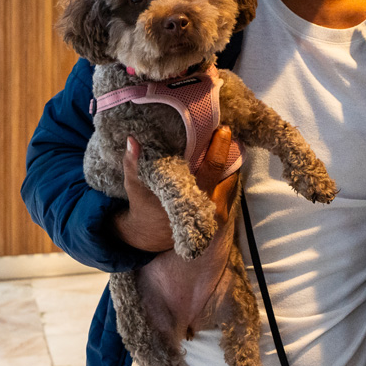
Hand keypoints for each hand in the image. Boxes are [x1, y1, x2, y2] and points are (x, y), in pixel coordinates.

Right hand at [113, 128, 238, 251]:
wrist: (150, 235)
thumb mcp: (135, 186)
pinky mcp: (220, 216)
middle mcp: (207, 207)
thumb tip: (133, 140)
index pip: (213, 168)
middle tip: (226, 132)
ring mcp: (216, 214)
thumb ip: (133, 163)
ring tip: (227, 144)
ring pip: (232, 181)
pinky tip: (223, 163)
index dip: (220, 147)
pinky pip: (230, 190)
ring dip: (231, 163)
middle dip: (231, 152)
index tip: (223, 130)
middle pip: (230, 172)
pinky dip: (228, 176)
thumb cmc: (143, 207)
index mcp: (190, 198)